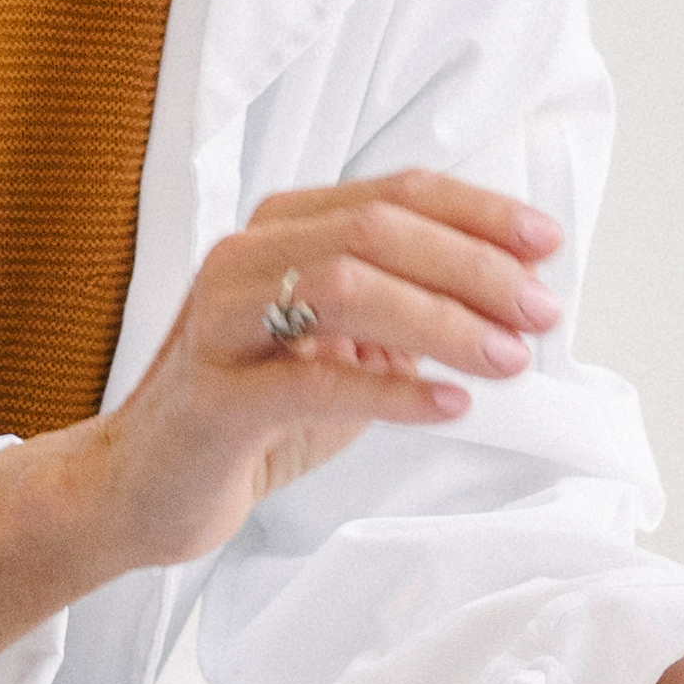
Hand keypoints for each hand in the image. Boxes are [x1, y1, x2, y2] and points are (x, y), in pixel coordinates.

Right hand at [94, 172, 565, 568]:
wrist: (138, 489)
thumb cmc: (248, 418)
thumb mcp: (340, 351)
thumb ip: (405, 315)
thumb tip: (510, 298)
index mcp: (280, 232)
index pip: (394, 194)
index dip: (478, 213)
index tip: (545, 244)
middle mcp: (245, 260)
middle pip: (376, 230)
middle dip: (474, 268)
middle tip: (540, 312)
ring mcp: (220, 323)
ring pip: (345, 285)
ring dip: (442, 320)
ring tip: (506, 358)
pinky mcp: (213, 396)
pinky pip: (315, 379)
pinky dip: (394, 389)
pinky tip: (449, 403)